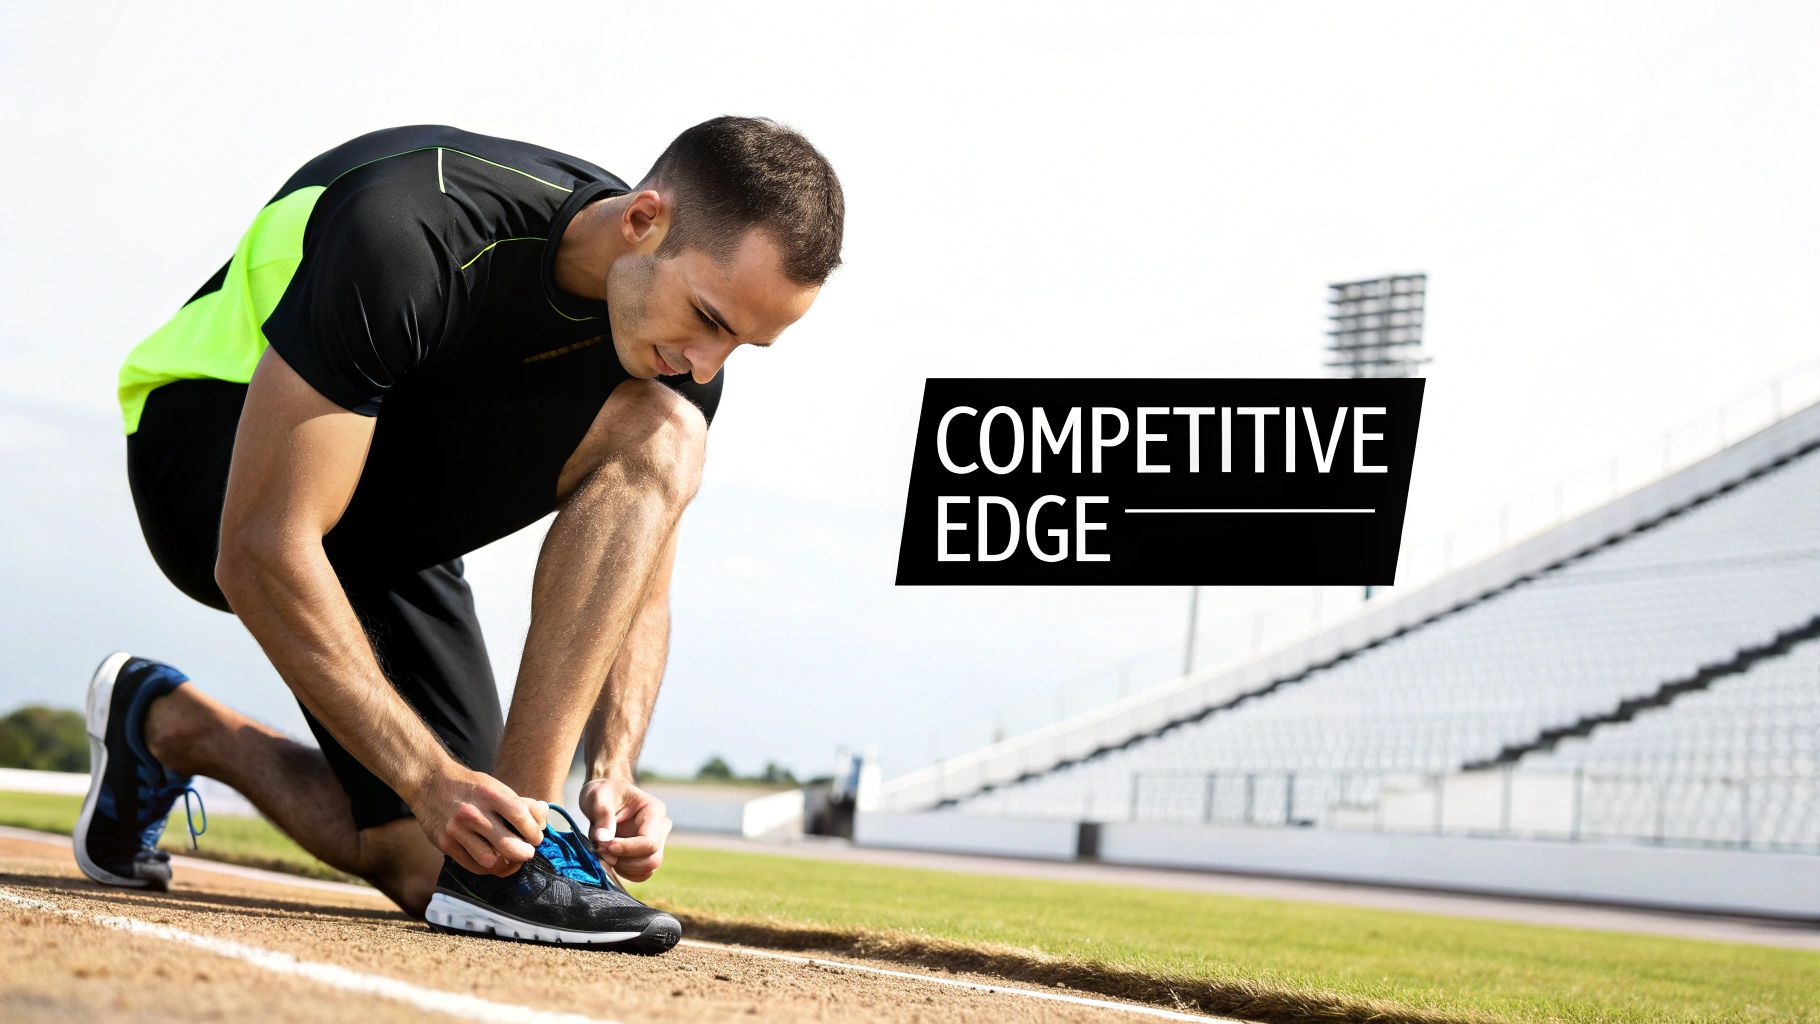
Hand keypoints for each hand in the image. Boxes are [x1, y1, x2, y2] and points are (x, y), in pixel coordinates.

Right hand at [412, 765, 548, 876]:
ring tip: (512, 859)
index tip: (537, 837)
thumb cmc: (470, 786)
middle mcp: (473, 813)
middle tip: (528, 852)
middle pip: (508, 845)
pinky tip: (495, 860)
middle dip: (525, 853)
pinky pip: (473, 866)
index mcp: (489, 794)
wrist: (429, 782)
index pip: (520, 816)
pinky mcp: (445, 844)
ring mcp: (457, 830)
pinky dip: (489, 867)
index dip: (534, 831)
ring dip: (507, 864)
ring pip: (491, 861)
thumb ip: (520, 802)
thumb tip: (543, 817)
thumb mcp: (495, 786)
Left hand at [579, 776, 671, 881]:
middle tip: (600, 849)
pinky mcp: (645, 855)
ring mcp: (655, 843)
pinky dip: (624, 871)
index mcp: (654, 811)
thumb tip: (604, 839)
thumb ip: (602, 815)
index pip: (649, 841)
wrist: (604, 796)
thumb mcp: (598, 796)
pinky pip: (640, 874)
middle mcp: (660, 828)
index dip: (626, 849)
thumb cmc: (603, 792)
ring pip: (647, 869)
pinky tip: (610, 857)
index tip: (603, 845)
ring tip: (603, 851)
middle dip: (624, 860)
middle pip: (652, 859)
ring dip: (622, 867)